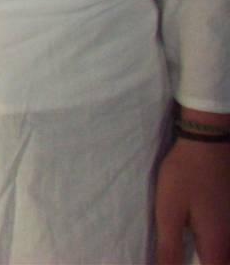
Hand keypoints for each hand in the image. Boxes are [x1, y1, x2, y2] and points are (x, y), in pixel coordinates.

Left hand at [156, 137, 229, 264]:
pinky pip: (225, 239)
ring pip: (224, 252)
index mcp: (216, 243)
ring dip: (210, 256)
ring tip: (188, 251)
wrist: (208, 142)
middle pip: (221, 262)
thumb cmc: (185, 176)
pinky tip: (200, 237)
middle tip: (179, 256)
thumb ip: (169, 247)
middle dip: (206, 262)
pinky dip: (216, 246)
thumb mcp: (169, 212)